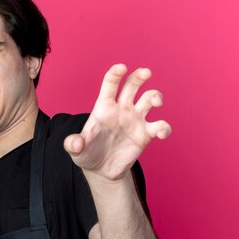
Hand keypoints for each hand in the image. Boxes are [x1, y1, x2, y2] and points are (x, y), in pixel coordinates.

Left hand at [64, 64, 170, 180]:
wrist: (101, 170)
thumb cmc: (87, 154)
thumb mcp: (77, 151)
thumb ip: (73, 145)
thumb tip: (75, 143)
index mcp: (104, 107)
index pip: (110, 84)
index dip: (115, 74)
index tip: (122, 67)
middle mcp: (122, 109)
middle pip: (133, 85)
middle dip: (140, 76)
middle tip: (146, 72)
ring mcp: (135, 120)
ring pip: (150, 99)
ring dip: (156, 96)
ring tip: (157, 103)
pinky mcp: (146, 134)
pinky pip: (160, 125)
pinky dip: (164, 127)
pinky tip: (161, 133)